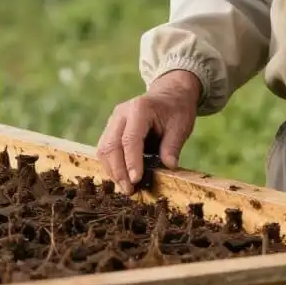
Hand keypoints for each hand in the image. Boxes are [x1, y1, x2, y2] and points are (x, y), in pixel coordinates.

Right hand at [95, 70, 200, 194]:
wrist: (170, 94)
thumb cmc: (176, 110)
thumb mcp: (181, 126)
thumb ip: (173, 146)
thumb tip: (169, 167)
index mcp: (140, 108)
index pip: (130, 139)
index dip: (131, 162)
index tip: (136, 180)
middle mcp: (122, 113)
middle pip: (111, 146)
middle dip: (118, 171)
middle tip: (130, 190)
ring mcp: (114, 120)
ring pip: (104, 149)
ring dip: (113, 171)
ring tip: (127, 187)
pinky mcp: (111, 128)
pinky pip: (105, 149)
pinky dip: (112, 165)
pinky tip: (123, 177)